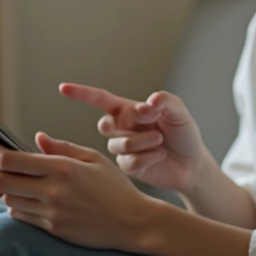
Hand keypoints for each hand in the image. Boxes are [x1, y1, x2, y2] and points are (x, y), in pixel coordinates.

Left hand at [0, 127, 156, 251]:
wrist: (134, 224)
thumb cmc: (116, 187)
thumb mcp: (93, 158)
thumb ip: (61, 148)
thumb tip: (35, 139)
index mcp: (62, 169)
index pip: (10, 158)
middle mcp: (52, 193)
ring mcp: (51, 214)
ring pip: (7, 199)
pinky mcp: (53, 230)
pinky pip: (21, 215)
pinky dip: (12, 202)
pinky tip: (13, 193)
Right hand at [59, 83, 210, 193]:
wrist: (193, 164)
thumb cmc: (184, 134)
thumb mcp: (179, 112)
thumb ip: (165, 101)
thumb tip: (148, 102)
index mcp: (128, 110)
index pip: (100, 99)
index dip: (81, 94)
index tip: (63, 88)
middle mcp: (122, 128)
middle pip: (105, 124)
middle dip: (128, 123)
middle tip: (152, 123)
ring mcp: (123, 149)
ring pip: (119, 143)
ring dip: (142, 140)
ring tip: (160, 140)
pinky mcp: (128, 167)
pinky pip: (128, 161)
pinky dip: (147, 156)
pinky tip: (160, 155)